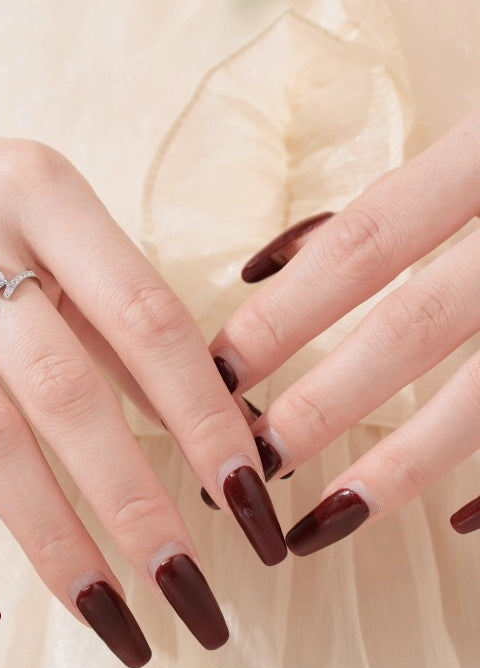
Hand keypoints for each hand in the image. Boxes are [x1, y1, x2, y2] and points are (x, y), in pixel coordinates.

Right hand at [0, 121, 285, 664]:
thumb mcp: (49, 236)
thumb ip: (120, 322)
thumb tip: (224, 430)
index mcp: (37, 186)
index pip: (144, 315)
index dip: (203, 417)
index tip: (250, 505)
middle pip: (61, 384)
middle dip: (134, 502)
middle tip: (190, 594)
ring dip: (49, 536)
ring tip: (105, 614)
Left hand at [209, 112, 479, 553]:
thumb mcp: (471, 146)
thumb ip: (386, 207)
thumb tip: (264, 264)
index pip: (367, 243)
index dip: (286, 312)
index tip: (214, 373)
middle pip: (421, 324)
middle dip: (328, 399)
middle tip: (251, 461)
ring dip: (407, 464)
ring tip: (326, 519)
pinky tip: (461, 521)